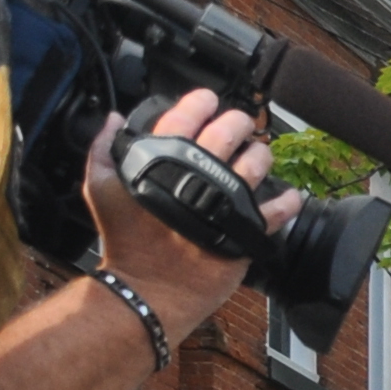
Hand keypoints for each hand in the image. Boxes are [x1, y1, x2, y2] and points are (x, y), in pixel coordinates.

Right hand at [84, 91, 295, 337]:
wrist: (146, 290)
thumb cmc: (124, 241)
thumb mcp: (101, 188)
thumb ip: (103, 148)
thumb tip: (112, 117)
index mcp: (162, 162)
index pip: (184, 117)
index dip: (200, 101)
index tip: (208, 99)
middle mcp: (196, 178)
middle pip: (226, 134)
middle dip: (238, 122)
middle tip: (240, 124)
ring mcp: (223, 205)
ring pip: (254, 165)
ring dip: (261, 154)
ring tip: (260, 154)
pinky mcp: (244, 233)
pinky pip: (276, 212)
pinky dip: (287, 200)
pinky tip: (290, 194)